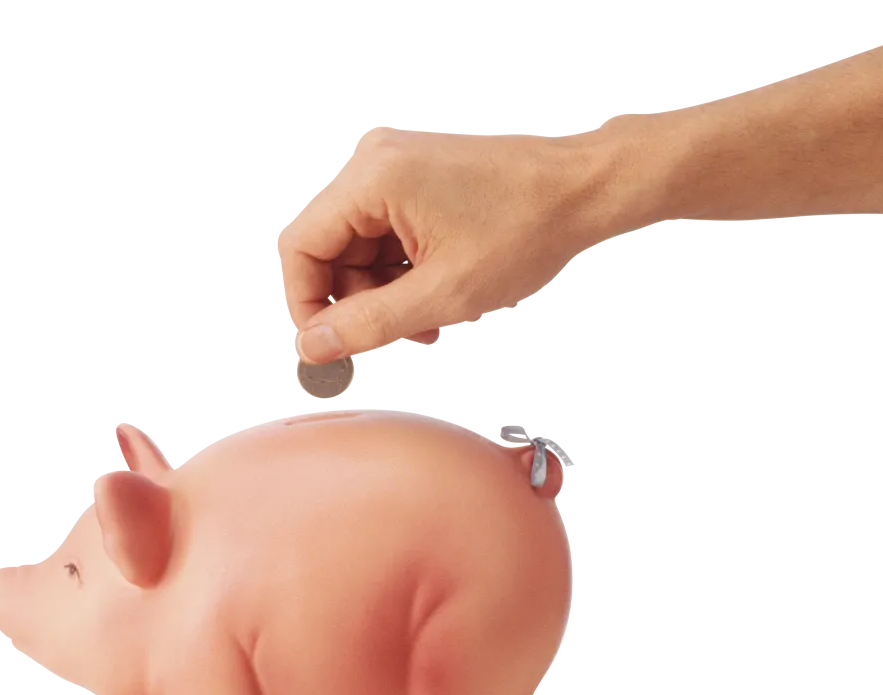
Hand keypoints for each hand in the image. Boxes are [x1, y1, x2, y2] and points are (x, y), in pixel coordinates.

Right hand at [278, 127, 594, 362]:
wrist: (581, 192)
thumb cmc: (527, 228)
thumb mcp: (442, 293)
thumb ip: (370, 323)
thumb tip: (316, 343)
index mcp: (372, 180)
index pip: (301, 248)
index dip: (307, 304)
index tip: (326, 344)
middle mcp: (377, 164)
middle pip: (331, 249)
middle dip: (359, 301)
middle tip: (395, 335)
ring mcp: (399, 168)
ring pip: (362, 247)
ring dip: (386, 292)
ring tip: (428, 317)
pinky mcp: (419, 178)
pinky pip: (389, 233)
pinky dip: (405, 270)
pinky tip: (435, 293)